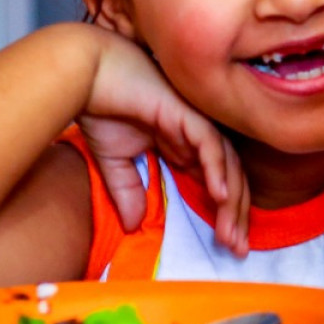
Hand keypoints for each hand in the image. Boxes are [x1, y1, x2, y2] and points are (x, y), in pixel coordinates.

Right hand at [81, 32, 249, 254]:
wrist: (85, 73)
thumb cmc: (100, 107)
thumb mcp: (115, 162)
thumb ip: (128, 191)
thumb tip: (135, 225)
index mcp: (184, 143)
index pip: (217, 180)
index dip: (224, 213)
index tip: (227, 245)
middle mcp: (197, 133)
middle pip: (231, 177)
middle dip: (236, 215)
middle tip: (238, 249)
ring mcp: (196, 121)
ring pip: (228, 165)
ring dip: (232, 202)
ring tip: (231, 234)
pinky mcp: (188, 113)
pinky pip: (212, 145)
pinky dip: (218, 171)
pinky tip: (220, 196)